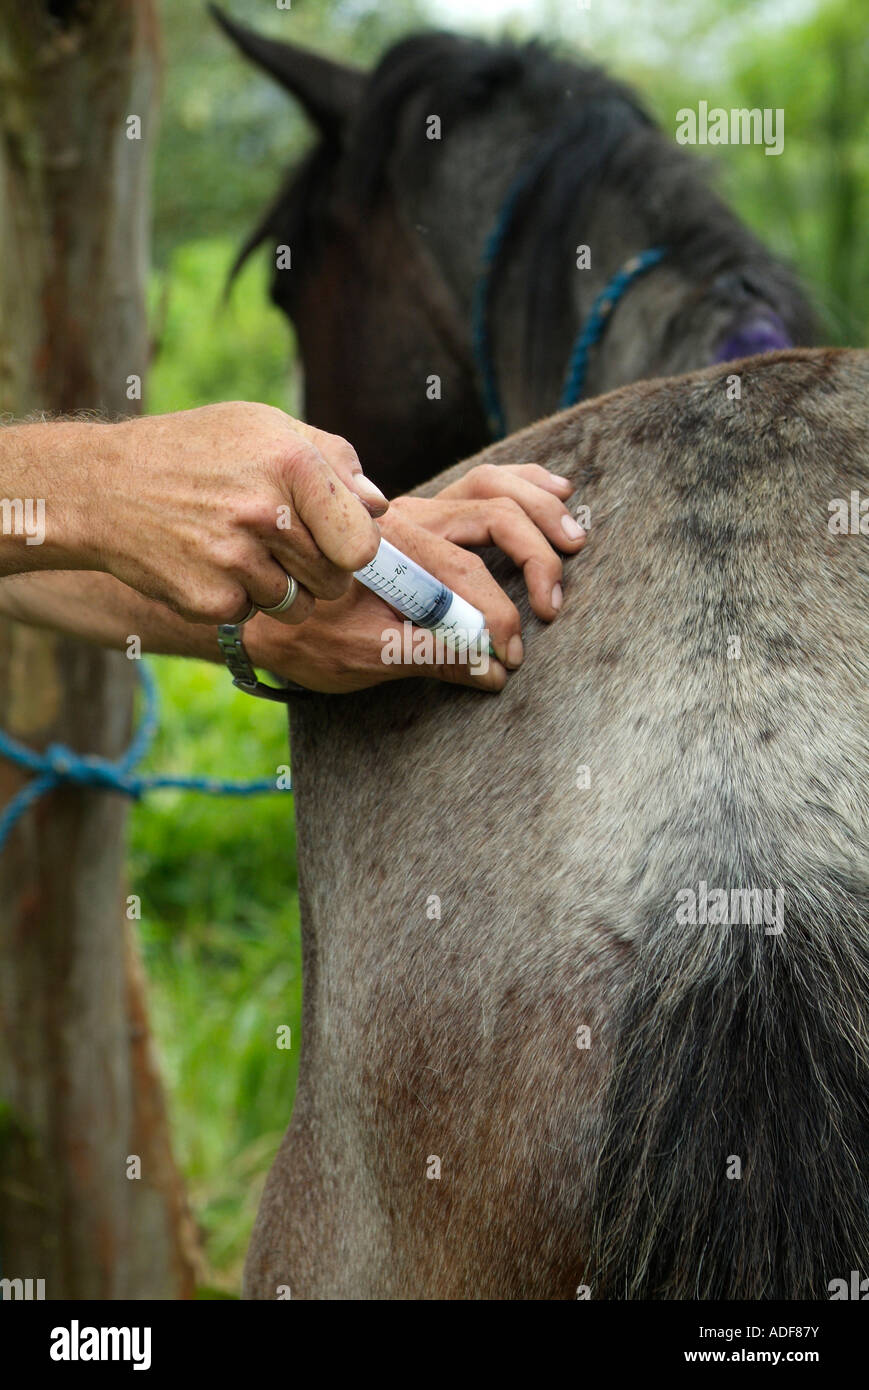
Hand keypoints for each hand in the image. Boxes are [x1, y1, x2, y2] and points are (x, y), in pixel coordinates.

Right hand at [82, 404, 388, 624]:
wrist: (104, 487)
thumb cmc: (197, 452)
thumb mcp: (264, 428)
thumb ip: (334, 461)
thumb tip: (380, 506)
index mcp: (293, 463)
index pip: (362, 544)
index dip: (356, 551)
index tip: (339, 546)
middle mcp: (266, 513)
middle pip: (334, 580)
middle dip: (318, 571)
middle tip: (280, 545)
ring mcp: (235, 560)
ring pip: (297, 606)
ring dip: (279, 589)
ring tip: (239, 549)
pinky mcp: (209, 599)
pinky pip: (252, 616)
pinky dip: (236, 600)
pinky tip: (207, 564)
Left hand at [246, 464, 584, 692]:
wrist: (259, 610)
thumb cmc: (302, 636)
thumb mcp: (358, 657)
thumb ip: (427, 659)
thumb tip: (491, 671)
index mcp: (384, 550)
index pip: (463, 572)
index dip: (497, 616)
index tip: (511, 656)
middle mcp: (402, 519)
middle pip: (489, 514)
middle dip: (533, 557)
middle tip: (553, 606)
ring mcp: (415, 512)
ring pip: (489, 486)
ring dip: (538, 508)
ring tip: (576, 536)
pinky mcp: (424, 517)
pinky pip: (480, 484)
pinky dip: (522, 485)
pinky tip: (555, 489)